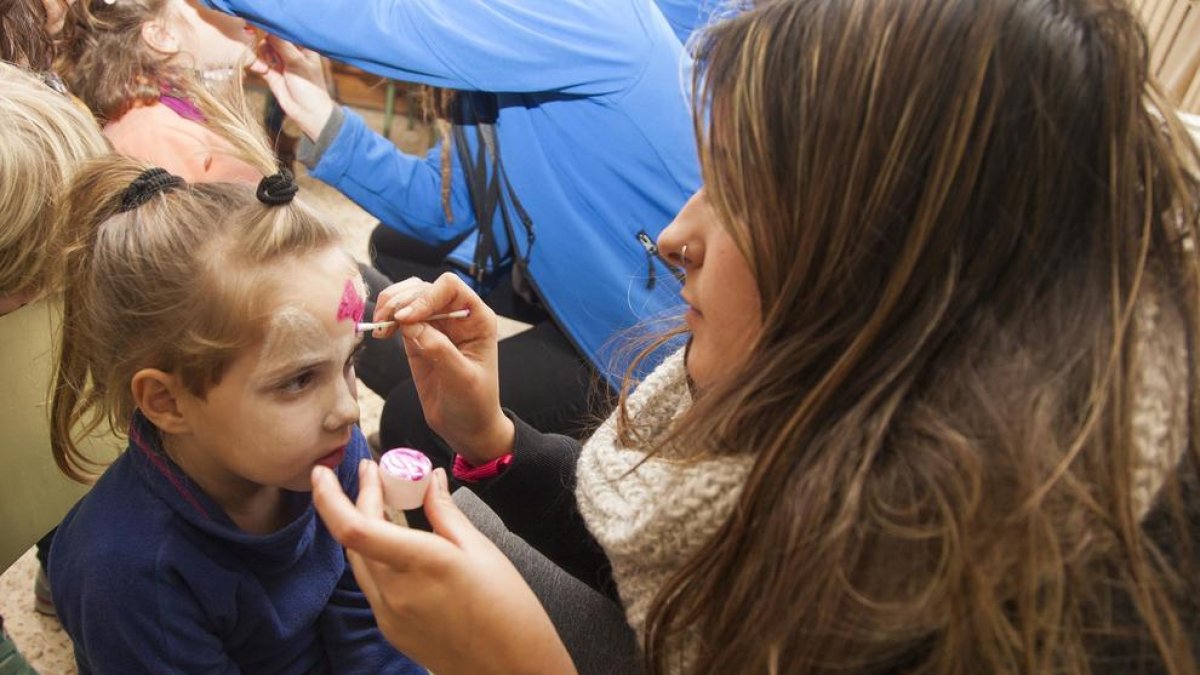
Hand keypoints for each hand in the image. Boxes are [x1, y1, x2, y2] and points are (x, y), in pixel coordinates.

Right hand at [249, 35, 333, 140]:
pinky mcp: (271, 74)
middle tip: (266, 51)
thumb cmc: (310, 87)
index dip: (275, 30)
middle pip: (271, 38)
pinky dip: (257, 64)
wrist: (308, 113)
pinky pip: (259, 63)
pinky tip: (261, 69)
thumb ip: (283, 46)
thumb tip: (269, 29)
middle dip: (265, 42)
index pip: (285, 32)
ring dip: (261, 53)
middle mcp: (291, 52)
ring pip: (263, 50)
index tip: (268, 32)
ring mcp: (280, 62)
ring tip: (266, 63)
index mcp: (302, 46)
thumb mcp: (297, 63)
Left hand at [312, 461, 575, 674]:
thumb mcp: (481, 550)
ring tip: (382, 498)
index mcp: (421, 565)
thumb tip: (431, 479)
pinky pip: (374, 585)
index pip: (354, 529)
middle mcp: (396, 593)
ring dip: (365, 527)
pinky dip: (377, 556)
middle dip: (359, 500)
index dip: (329, 499)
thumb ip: (445, 513)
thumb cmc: (508, 611)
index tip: (322, 473)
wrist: (512, 670)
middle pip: (356, 539)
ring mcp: (390, 615)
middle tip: (373, 471)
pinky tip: (394, 541)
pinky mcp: (393, 630)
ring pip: (362, 562)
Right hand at [373, 273, 513, 463]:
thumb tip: (410, 324)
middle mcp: (457, 315)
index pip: (449, 287)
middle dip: (402, 301)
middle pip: (424, 287)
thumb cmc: (474, 403)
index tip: (407, 318)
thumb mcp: (461, 379)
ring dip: (390, 306)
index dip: (425, 296)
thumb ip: (439, 350)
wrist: (465, 426)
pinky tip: (380, 333)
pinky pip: (399, 317)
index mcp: (477, 318)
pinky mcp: (418, 337)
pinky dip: (386, 320)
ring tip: (380, 328)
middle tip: (386, 324)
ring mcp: (436, 325)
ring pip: (409, 297)